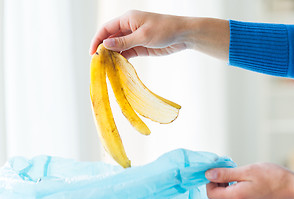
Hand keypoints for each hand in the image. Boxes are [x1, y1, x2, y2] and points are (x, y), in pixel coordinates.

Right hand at [89, 10, 229, 59]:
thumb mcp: (143, 36)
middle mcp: (129, 27)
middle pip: (111, 38)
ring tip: (106, 67)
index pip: (106, 28)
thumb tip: (105, 44)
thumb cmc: (165, 29)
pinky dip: (122, 59)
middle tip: (98, 63)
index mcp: (128, 19)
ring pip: (118, 46)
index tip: (92, 53)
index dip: (97, 40)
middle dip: (103, 49)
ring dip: (112, 55)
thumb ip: (124, 41)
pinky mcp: (141, 47)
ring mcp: (135, 37)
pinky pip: (128, 52)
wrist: (183, 35)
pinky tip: (118, 66)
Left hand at [205, 163, 293, 198]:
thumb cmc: (273, 177)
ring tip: (237, 175)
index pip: (212, 194)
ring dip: (228, 188)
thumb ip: (226, 174)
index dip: (210, 182)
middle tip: (227, 171)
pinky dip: (237, 191)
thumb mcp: (247, 171)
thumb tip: (208, 174)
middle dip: (219, 184)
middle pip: (219, 198)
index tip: (216, 170)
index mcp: (237, 196)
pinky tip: (246, 181)